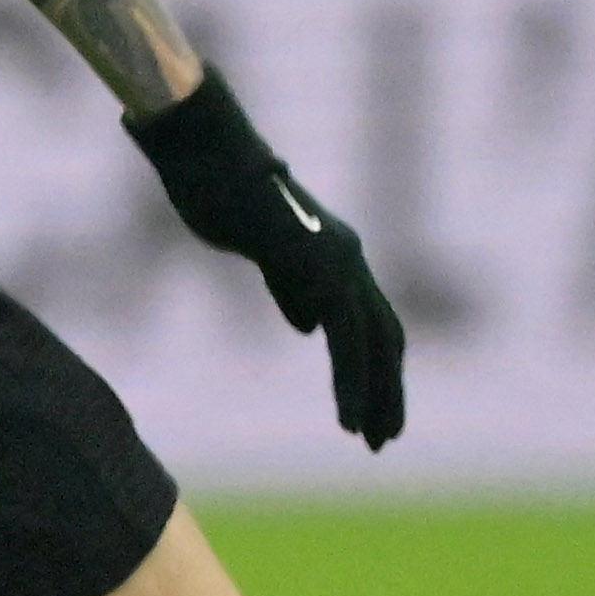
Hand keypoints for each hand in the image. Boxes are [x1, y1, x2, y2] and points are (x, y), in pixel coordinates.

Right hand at [130, 72, 406, 449]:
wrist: (206, 156)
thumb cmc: (221, 192)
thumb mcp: (263, 251)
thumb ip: (292, 287)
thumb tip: (310, 326)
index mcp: (335, 253)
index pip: (370, 321)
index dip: (375, 368)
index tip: (370, 410)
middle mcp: (348, 257)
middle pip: (384, 336)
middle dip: (388, 390)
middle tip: (385, 439)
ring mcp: (338, 261)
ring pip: (371, 343)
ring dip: (374, 395)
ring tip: (370, 439)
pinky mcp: (318, 267)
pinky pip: (346, 338)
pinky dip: (352, 383)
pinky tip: (348, 420)